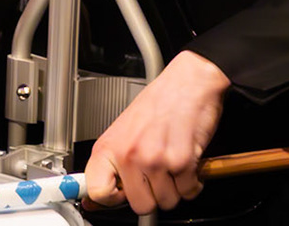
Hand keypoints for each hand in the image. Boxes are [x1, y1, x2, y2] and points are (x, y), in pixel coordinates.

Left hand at [82, 50, 230, 214]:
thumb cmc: (158, 104)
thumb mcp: (123, 131)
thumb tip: (95, 199)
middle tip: (157, 174)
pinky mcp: (182, 161)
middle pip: (140, 206)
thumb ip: (113, 164)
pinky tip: (186, 161)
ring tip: (172, 162)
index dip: (113, 199)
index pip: (97, 192)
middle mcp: (129, 154)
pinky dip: (192, 182)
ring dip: (175, 188)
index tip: (121, 195)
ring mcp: (155, 159)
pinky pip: (188, 191)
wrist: (188, 82)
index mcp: (109, 146)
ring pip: (167, 202)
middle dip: (153, 195)